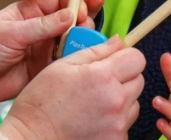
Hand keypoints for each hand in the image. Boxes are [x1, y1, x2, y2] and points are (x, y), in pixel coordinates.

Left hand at [0, 0, 88, 111]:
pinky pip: (66, 60)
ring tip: (85, 40)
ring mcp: (44, 47)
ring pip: (71, 38)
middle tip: (86, 24)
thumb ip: (41, 26)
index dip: (73, 2)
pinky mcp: (45, 67)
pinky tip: (81, 56)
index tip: (82, 9)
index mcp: (30, 10)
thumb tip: (70, 15)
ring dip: (80, 38)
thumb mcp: (10, 32)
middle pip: (69, 18)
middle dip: (82, 18)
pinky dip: (75, 57)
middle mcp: (41, 27)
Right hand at [0, 36, 145, 139]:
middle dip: (124, 77)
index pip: (137, 58)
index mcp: (103, 77)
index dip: (126, 57)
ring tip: (95, 102)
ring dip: (121, 99)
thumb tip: (119, 41)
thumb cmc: (41, 102)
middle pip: (138, 80)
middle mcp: (116, 101)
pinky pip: (125, 124)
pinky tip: (93, 119)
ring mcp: (118, 124)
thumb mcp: (63, 65)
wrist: (32, 138)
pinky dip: (114, 120)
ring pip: (133, 103)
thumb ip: (96, 51)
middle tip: (100, 81)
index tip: (115, 60)